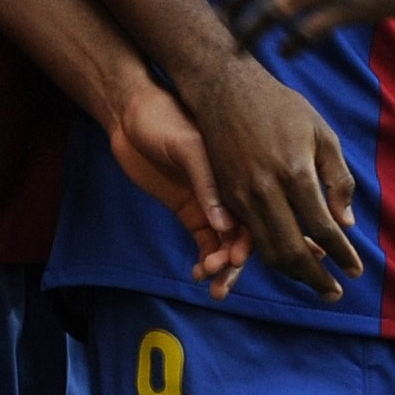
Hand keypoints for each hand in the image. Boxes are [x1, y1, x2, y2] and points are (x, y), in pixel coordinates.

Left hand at [107, 79, 251, 297]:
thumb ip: (207, 183)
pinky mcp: (190, 210)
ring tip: (210, 281)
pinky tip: (198, 273)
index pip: (261, 208)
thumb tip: (225, 227)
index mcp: (239, 169)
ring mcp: (211, 202)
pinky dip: (205, 260)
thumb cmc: (162, 117)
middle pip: (246, 232)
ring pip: (225, 243)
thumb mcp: (187, 143)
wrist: (129, 113)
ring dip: (222, 266)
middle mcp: (231, 188)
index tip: (255, 257)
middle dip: (239, 259)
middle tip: (225, 275)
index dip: (265, 236)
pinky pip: (205, 242)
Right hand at [175, 54, 359, 299]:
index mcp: (294, 172)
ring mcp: (239, 195)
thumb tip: (345, 223)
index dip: (341, 255)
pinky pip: (246, 237)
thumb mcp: (321, 132)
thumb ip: (337, 179)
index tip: (355, 271)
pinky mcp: (223, 196)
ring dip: (291, 273)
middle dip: (315, 278)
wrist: (224, 87)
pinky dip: (267, 256)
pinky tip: (285, 260)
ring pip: (265, 250)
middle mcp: (264, 189)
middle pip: (290, 250)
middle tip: (335, 292)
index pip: (321, 229)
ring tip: (314, 281)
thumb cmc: (281, 106)